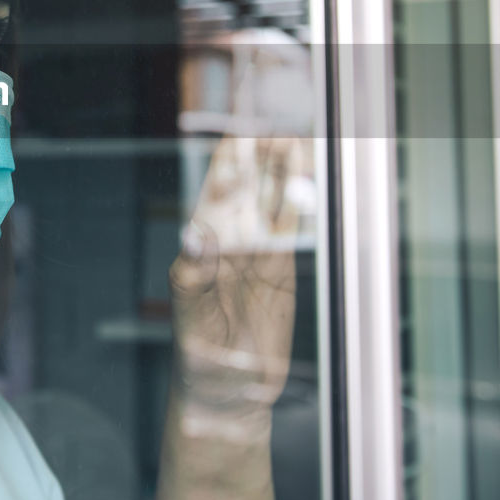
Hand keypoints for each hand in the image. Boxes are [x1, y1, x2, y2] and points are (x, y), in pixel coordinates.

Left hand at [168, 136, 299, 441]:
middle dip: (262, 145)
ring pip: (274, 198)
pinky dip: (301, 203)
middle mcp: (230, 238)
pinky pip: (293, 229)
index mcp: (202, 239)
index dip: (228, 150)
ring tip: (296, 129)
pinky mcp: (282, 270)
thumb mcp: (191, 316)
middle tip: (277, 108)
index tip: (240, 118)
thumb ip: (194, 275)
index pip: (217, 184)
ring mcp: (258, 252)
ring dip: (285, 166)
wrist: (227, 391)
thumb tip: (194, 236)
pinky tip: (308, 178)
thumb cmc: (198, 353)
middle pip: (249, 182)